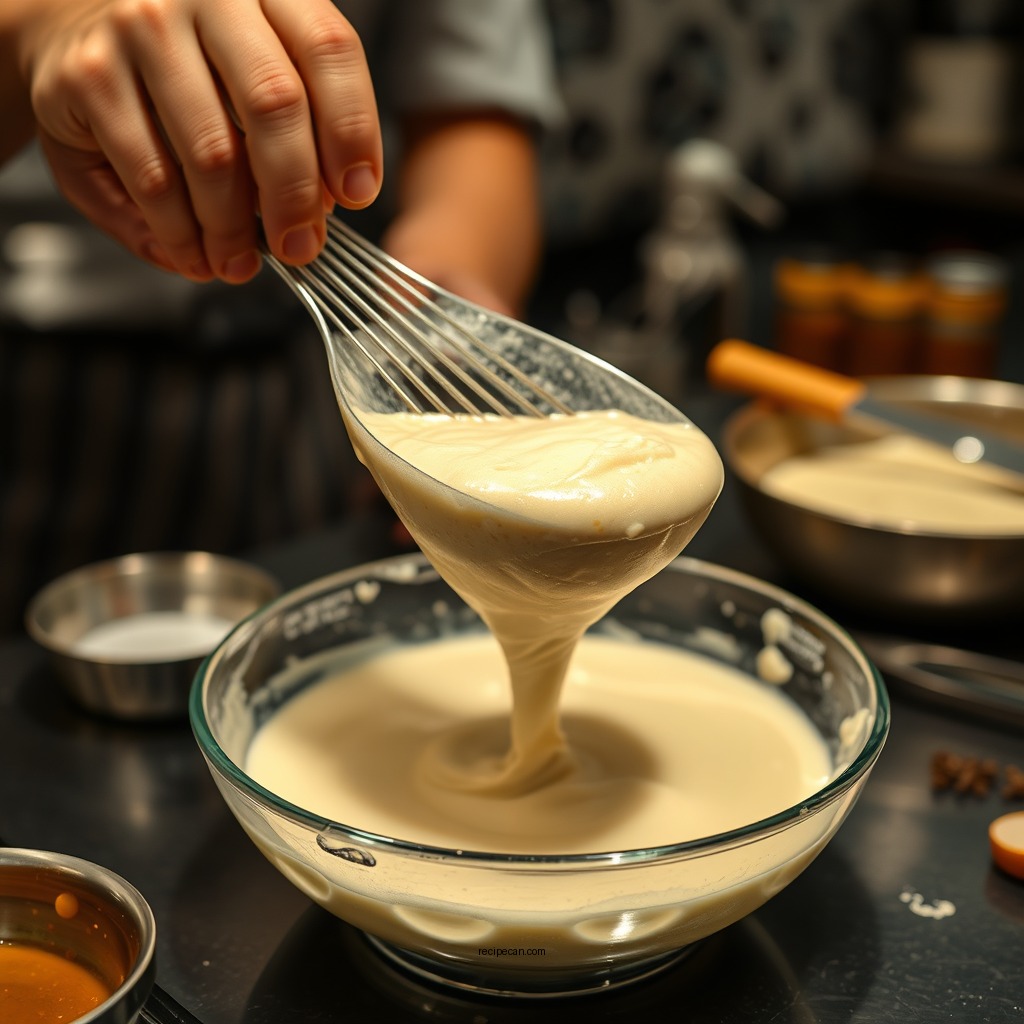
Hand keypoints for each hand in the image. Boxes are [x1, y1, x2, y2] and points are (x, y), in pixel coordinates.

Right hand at [21, 0, 382, 281]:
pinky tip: (195, 254)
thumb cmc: (183, 63)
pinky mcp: (90, 76)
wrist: (69, 28)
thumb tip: (325, 206)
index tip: (358, 193)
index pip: (329, 48)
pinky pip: (154, 178)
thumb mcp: (250, 68)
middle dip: (296, 195)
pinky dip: (182, 233)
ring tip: (240, 263)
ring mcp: (140, 27)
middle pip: (275, 104)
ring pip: (213, 154)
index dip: (352, 129)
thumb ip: (298, 122)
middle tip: (300, 248)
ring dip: (234, 229)